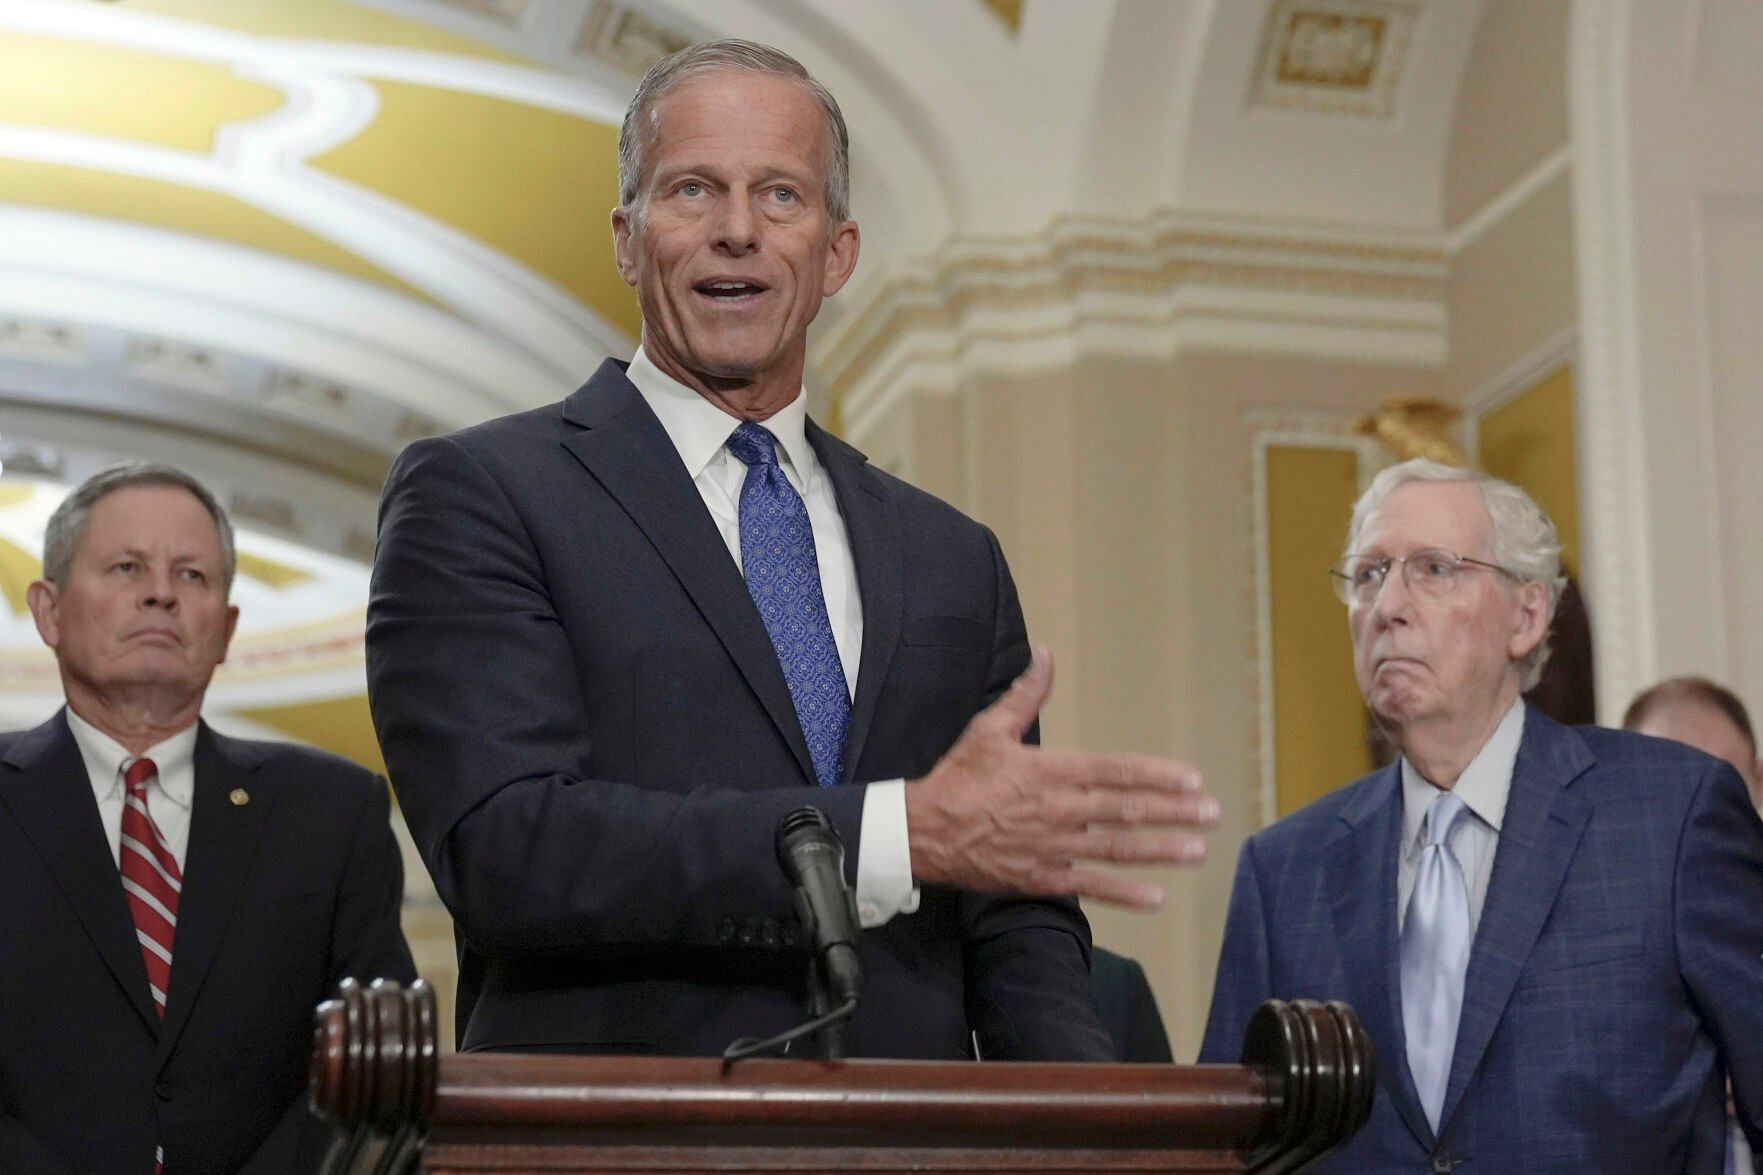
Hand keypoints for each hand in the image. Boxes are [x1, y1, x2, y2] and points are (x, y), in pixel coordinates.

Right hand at [905, 648, 1217, 909]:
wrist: (924, 832)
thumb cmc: (958, 778)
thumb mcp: (990, 729)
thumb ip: (1026, 695)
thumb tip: (1046, 655)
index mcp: (1053, 771)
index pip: (1118, 772)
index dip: (1158, 777)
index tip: (1192, 781)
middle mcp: (1061, 810)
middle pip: (1128, 811)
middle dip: (1174, 812)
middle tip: (1211, 815)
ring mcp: (1055, 847)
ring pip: (1117, 849)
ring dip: (1160, 850)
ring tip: (1196, 851)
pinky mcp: (1042, 878)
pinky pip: (1090, 887)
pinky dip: (1124, 893)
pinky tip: (1155, 897)